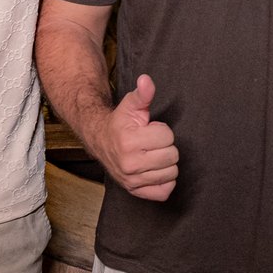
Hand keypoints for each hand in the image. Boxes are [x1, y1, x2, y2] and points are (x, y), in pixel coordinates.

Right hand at [95, 74, 178, 200]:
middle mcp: (130, 164)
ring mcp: (132, 181)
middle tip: (151, 143)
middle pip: (172, 156)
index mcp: (129, 142)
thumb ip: (143, 94)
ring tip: (152, 154)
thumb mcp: (131, 105)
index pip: (167, 136)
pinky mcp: (136, 192)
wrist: (100, 141)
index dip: (161, 130)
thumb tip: (146, 80)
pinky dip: (164, 181)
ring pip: (172, 173)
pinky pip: (165, 191)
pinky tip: (154, 169)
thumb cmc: (120, 123)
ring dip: (165, 163)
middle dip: (165, 146)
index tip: (149, 130)